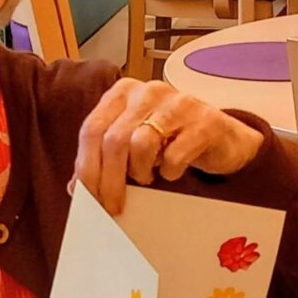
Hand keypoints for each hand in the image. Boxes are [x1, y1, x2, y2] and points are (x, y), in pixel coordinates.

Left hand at [73, 78, 263, 214]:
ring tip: (146, 178)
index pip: (91, 129)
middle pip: (113, 140)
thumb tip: (75, 187)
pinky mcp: (205, 121)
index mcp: (122, 93)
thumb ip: (102, 158)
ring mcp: (178, 102)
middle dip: (108, 180)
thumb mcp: (130, 145)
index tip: (86, 196)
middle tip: (112, 206)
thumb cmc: (169, 141)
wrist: (222, 139)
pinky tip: (171, 172)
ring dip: (139, 172)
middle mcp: (148, 91)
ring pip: (141, 144)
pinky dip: (169, 171)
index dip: (85, 167)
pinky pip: (175, 154)